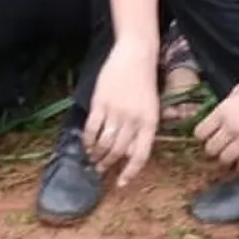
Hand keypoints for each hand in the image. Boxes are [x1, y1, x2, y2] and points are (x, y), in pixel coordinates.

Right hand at [82, 41, 158, 186]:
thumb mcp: (151, 108)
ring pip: (103, 143)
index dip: (130, 173)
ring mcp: (116, 112)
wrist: (136, 55)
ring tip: (93, 159)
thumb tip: (127, 154)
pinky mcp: (101, 103)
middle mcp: (134, 120)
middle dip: (108, 165)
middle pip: (118, 152)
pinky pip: (92, 128)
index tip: (120, 184)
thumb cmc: (144, 83)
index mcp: (150, 123)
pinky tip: (87, 144)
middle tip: (100, 170)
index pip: (140, 155)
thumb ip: (142, 130)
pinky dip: (88, 140)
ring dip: (96, 155)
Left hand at [196, 70, 238, 170]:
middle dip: (212, 149)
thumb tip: (217, 119)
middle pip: (211, 149)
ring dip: (226, 159)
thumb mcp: (238, 91)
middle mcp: (233, 127)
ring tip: (229, 156)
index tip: (205, 137)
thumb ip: (225, 107)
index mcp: (223, 111)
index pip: (200, 133)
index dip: (202, 137)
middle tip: (217, 148)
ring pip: (226, 159)